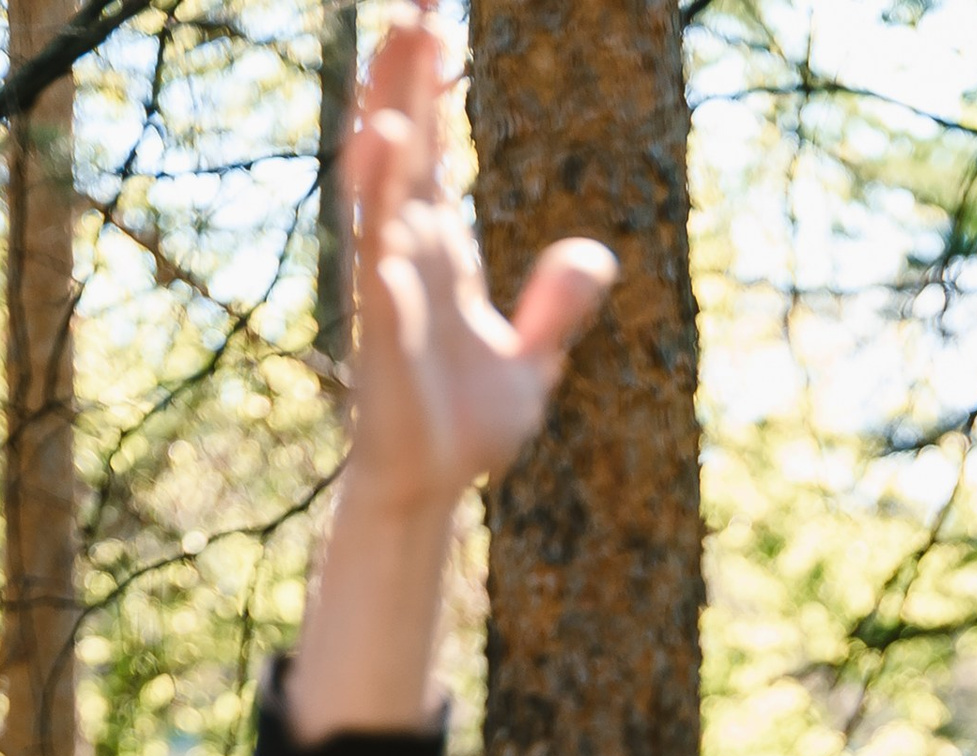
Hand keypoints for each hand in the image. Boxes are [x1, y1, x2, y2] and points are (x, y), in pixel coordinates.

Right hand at [339, 8, 613, 516]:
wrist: (435, 487)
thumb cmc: (470, 426)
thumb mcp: (535, 360)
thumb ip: (560, 305)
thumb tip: (597, 254)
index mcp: (440, 247)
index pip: (434, 146)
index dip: (432, 85)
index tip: (436, 18)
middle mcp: (407, 250)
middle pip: (406, 143)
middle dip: (407, 76)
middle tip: (413, 5)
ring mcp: (391, 284)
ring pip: (384, 187)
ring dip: (386, 122)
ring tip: (395, 53)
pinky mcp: (384, 332)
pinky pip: (379, 270)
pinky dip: (381, 221)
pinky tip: (386, 167)